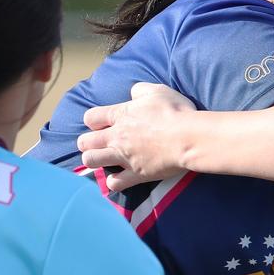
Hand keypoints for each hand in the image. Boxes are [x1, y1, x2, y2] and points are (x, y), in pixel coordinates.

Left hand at [78, 83, 196, 190]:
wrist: (188, 138)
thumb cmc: (175, 112)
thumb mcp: (158, 91)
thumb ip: (140, 90)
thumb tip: (132, 94)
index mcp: (120, 115)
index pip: (90, 117)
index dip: (94, 121)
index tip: (104, 123)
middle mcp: (116, 137)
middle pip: (85, 141)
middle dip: (88, 142)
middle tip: (100, 143)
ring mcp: (124, 157)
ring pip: (91, 161)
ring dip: (94, 160)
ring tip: (105, 159)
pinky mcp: (135, 174)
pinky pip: (114, 183)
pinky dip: (114, 182)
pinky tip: (120, 178)